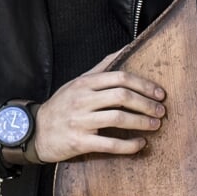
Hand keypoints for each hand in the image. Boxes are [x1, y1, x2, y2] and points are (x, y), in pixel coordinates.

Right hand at [29, 63, 165, 162]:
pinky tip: (141, 144)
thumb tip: (123, 50)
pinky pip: (110, 144)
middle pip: (122, 96)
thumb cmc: (60, 106)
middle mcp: (82, 100)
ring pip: (118, 119)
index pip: (119, 77)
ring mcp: (80, 121)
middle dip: (146, 104)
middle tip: (161, 110)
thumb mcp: (76, 82)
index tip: (159, 93)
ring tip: (155, 125)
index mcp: (84, 84)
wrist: (35, 131)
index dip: (143, 84)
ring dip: (142, 122)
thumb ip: (100, 68)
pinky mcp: (80, 142)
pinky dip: (129, 145)